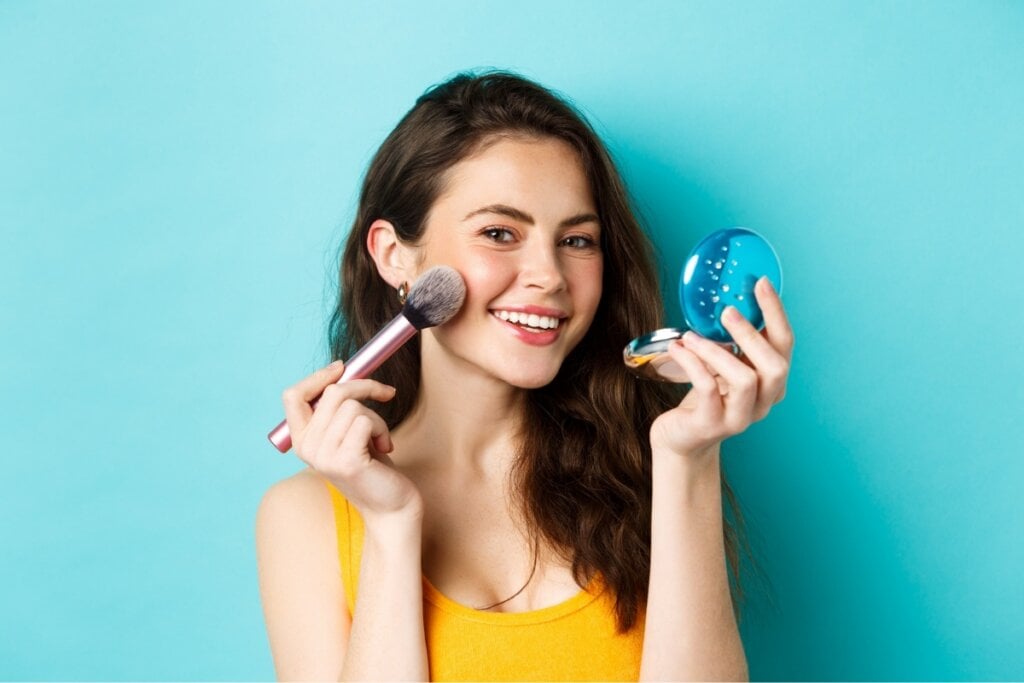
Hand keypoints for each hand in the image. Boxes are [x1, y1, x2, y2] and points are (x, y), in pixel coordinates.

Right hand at [281, 361, 422, 519]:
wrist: (390, 507)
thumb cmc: (373, 467)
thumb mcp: (348, 433)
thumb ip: (337, 410)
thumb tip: (343, 370)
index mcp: (302, 440)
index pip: (293, 396)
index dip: (318, 376)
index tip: (342, 367)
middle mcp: (307, 448)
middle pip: (332, 393)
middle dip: (365, 387)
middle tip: (385, 394)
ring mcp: (324, 456)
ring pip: (353, 406)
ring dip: (377, 417)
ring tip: (380, 439)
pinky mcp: (345, 461)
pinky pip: (365, 421)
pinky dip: (382, 429)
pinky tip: (385, 449)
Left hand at [650, 276, 793, 458]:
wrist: (681, 439)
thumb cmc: (704, 397)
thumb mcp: (723, 367)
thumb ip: (733, 343)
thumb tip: (729, 297)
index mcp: (771, 382)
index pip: (785, 345)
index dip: (776, 313)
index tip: (761, 283)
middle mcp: (763, 402)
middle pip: (776, 367)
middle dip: (752, 335)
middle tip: (726, 311)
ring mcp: (740, 418)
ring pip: (744, 380)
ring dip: (717, 352)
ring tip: (690, 336)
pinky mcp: (711, 425)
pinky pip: (709, 389)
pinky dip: (693, 364)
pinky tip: (678, 349)